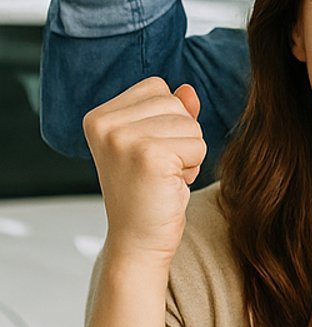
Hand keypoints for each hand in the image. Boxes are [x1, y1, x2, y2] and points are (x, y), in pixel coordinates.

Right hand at [81, 78, 204, 270]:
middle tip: (159, 168)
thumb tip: (187, 89)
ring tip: (164, 176)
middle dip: (181, 136)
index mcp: (98, 116)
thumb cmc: (149, 192)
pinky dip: (193, 167)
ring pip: (190, 124)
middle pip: (175, 102)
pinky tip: (170, 184)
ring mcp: (123, 138)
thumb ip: (170, 113)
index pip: (157, 87)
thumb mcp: (156, 144)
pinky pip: (198, 145)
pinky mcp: (148, 155)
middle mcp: (104, 124)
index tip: (149, 152)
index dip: (167, 119)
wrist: (138, 239)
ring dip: (189, 153)